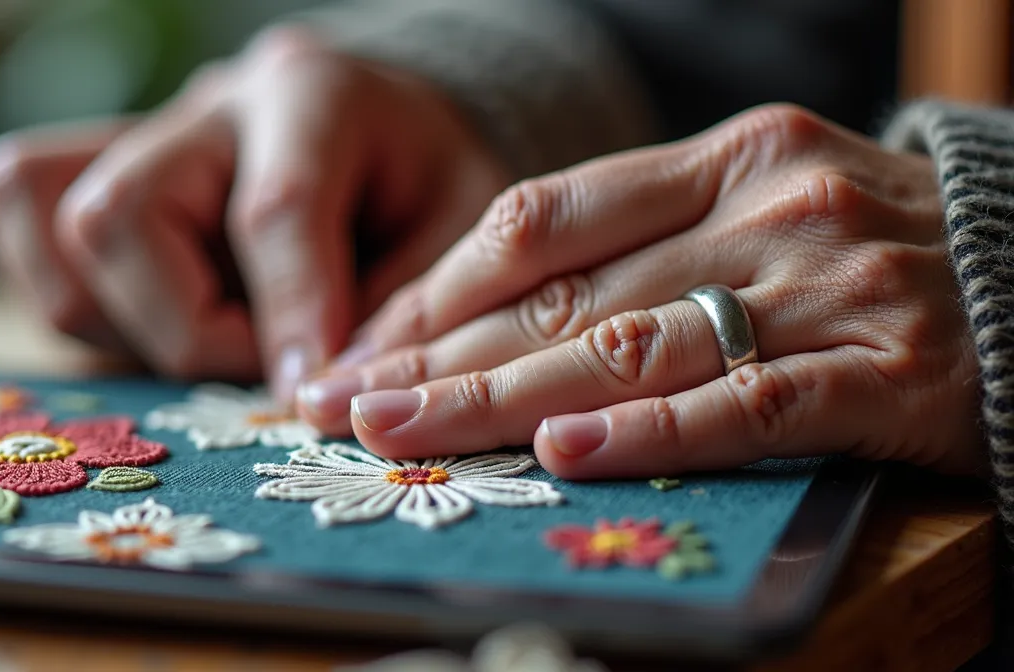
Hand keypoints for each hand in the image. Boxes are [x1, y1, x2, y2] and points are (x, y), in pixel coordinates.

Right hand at [0, 27, 506, 400]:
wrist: (392, 135)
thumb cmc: (430, 189)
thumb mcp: (459, 236)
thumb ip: (400, 314)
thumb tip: (311, 398)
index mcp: (312, 95)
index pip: (273, 209)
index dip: (289, 312)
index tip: (306, 393)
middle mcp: (209, 107)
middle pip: (118, 213)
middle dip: (184, 325)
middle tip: (261, 362)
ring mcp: (141, 135)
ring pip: (49, 222)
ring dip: (123, 319)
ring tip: (216, 338)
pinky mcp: (98, 173)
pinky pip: (28, 227)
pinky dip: (83, 301)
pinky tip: (165, 318)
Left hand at [297, 104, 982, 477]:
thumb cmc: (868, 255)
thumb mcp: (751, 213)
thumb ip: (634, 250)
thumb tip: (483, 321)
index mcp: (722, 157)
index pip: (540, 222)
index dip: (436, 290)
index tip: (360, 347)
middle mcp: (766, 206)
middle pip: (564, 291)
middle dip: (439, 356)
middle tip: (344, 403)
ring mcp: (828, 286)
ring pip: (632, 345)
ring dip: (505, 397)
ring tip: (407, 432)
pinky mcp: (887, 372)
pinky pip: (748, 405)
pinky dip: (652, 431)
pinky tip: (566, 452)